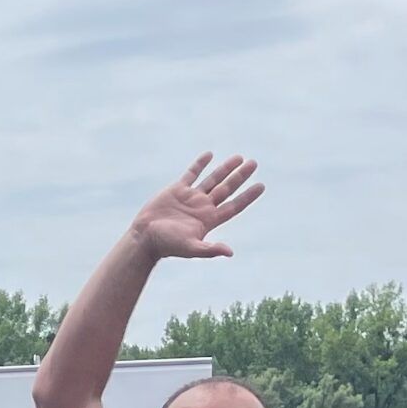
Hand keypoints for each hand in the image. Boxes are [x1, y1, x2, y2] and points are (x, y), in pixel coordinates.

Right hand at [129, 153, 263, 260]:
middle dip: (240, 176)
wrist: (144, 237)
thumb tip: (229, 252)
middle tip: (254, 164)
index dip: (248, 196)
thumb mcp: (190, 247)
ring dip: (225, 168)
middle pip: (227, 189)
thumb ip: (210, 249)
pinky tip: (210, 155)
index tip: (261, 186)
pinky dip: (200, 164)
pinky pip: (191, 174)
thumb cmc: (167, 244)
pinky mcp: (177, 190)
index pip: (234, 205)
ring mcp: (190, 198)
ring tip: (240, 157)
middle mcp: (203, 207)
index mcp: (209, 219)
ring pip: (212, 179)